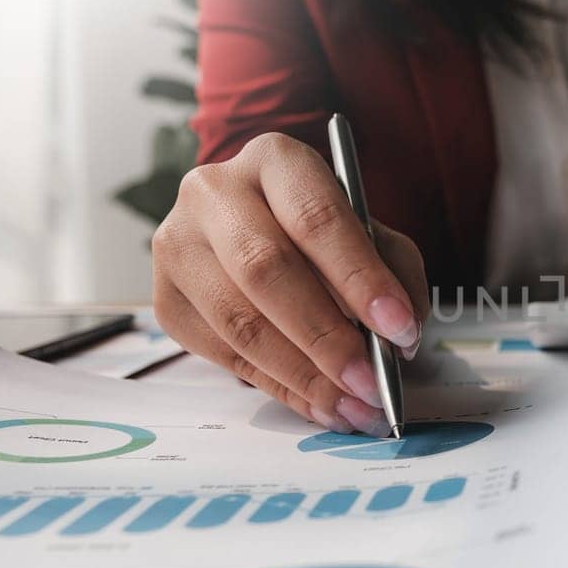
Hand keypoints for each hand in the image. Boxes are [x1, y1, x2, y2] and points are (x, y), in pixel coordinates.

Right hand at [152, 132, 429, 434]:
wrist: (256, 231)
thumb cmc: (324, 234)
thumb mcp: (372, 234)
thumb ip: (394, 274)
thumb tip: (399, 337)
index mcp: (274, 160)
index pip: (315, 218)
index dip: (359, 277)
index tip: (399, 327)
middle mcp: (213, 193)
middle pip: (266, 270)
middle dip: (326, 336)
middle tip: (371, 381)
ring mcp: (178, 246)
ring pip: (239, 322)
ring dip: (304, 375)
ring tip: (353, 406)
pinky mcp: (167, 301)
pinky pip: (224, 355)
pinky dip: (280, 388)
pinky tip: (319, 405)